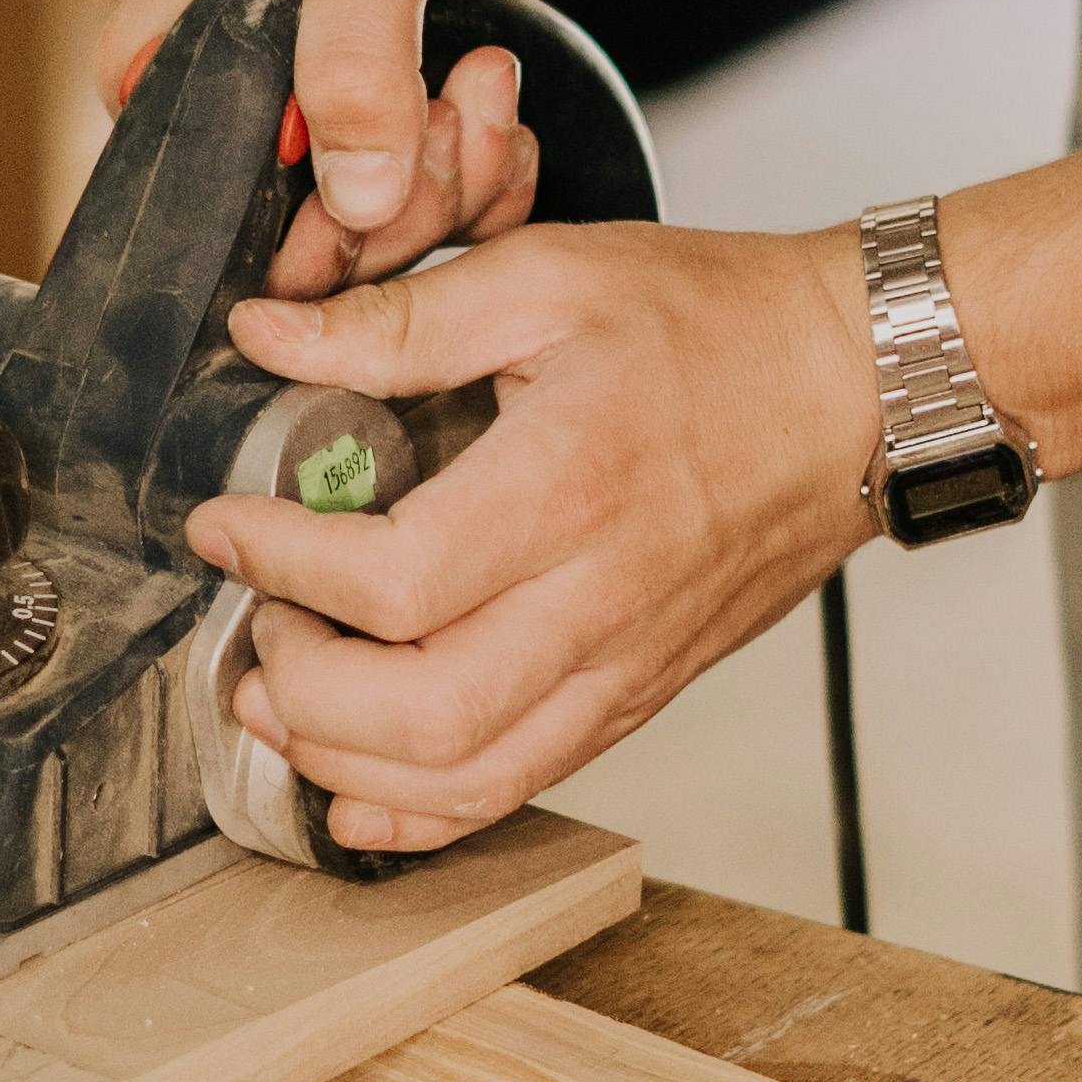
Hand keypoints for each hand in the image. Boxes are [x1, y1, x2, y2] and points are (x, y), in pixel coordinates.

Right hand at [91, 0, 705, 293]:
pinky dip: (484, 176)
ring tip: (477, 77)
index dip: (274, 235)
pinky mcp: (402, 109)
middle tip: (443, 115)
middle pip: (296, 240)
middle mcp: (237, 93)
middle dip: (390, 206)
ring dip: (451, 180)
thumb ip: (354, 75)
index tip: (354, 197)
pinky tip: (498, 99)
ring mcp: (325, 107)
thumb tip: (351, 204)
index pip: (183, 210)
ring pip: (378, 226)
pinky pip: (438, 199)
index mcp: (171, 54)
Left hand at [182, 218, 879, 845]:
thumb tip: (265, 336)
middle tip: (252, 628)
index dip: (280, 568)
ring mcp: (622, 664)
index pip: (392, 584)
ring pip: (465, 778)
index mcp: (565, 487)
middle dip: (299, 692)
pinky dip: (421, 806)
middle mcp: (597, 599)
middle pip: (420, 718)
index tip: (227, 526)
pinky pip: (518, 787)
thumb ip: (398, 318)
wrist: (854, 388)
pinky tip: (354, 782)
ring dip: (344, 762)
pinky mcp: (635, 694)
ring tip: (283, 698)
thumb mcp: (547, 275)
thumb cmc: (713, 325)